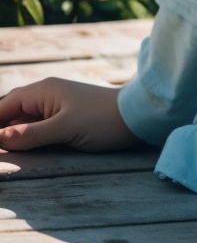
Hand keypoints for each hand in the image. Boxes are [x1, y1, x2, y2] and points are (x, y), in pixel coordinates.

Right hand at [0, 78, 140, 152]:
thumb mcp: (65, 128)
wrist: (136, 117)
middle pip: (11, 111)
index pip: (4, 106)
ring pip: (22, 120)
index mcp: (43, 91)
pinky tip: (19, 149)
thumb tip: (0, 137)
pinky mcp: (64, 117)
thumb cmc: (101, 119)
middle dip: (0, 128)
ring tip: (4, 151)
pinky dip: (25, 136)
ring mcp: (55, 106)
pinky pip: (36, 126)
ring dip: (11, 134)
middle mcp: (46, 95)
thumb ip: (31, 134)